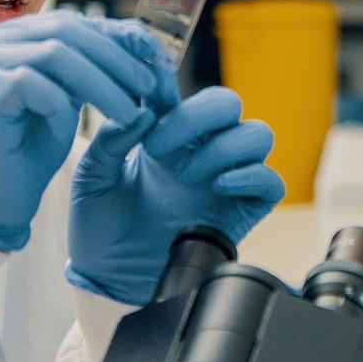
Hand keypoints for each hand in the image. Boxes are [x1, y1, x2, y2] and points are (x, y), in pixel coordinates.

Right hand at [0, 10, 178, 250]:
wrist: (0, 199)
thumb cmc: (34, 147)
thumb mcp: (70, 97)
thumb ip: (93, 66)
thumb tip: (140, 37)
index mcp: (17, 37)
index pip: (72, 22)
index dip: (115, 37)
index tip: (153, 60)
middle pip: (65, 29)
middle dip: (115, 57)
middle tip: (150, 86)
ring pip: (55, 53)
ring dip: (103, 84)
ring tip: (132, 114)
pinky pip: (31, 83)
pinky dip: (61, 106)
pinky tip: (77, 131)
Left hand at [66, 86, 284, 304]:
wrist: (110, 278)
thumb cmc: (102, 225)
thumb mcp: (91, 178)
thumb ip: (109, 140)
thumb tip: (139, 112)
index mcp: (168, 132)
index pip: (181, 90)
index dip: (168, 82)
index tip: (147, 96)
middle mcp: (202, 148)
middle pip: (229, 102)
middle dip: (199, 114)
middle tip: (160, 147)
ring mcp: (227, 177)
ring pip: (258, 134)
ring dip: (225, 146)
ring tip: (189, 173)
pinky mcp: (244, 210)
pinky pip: (271, 182)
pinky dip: (251, 176)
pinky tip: (218, 187)